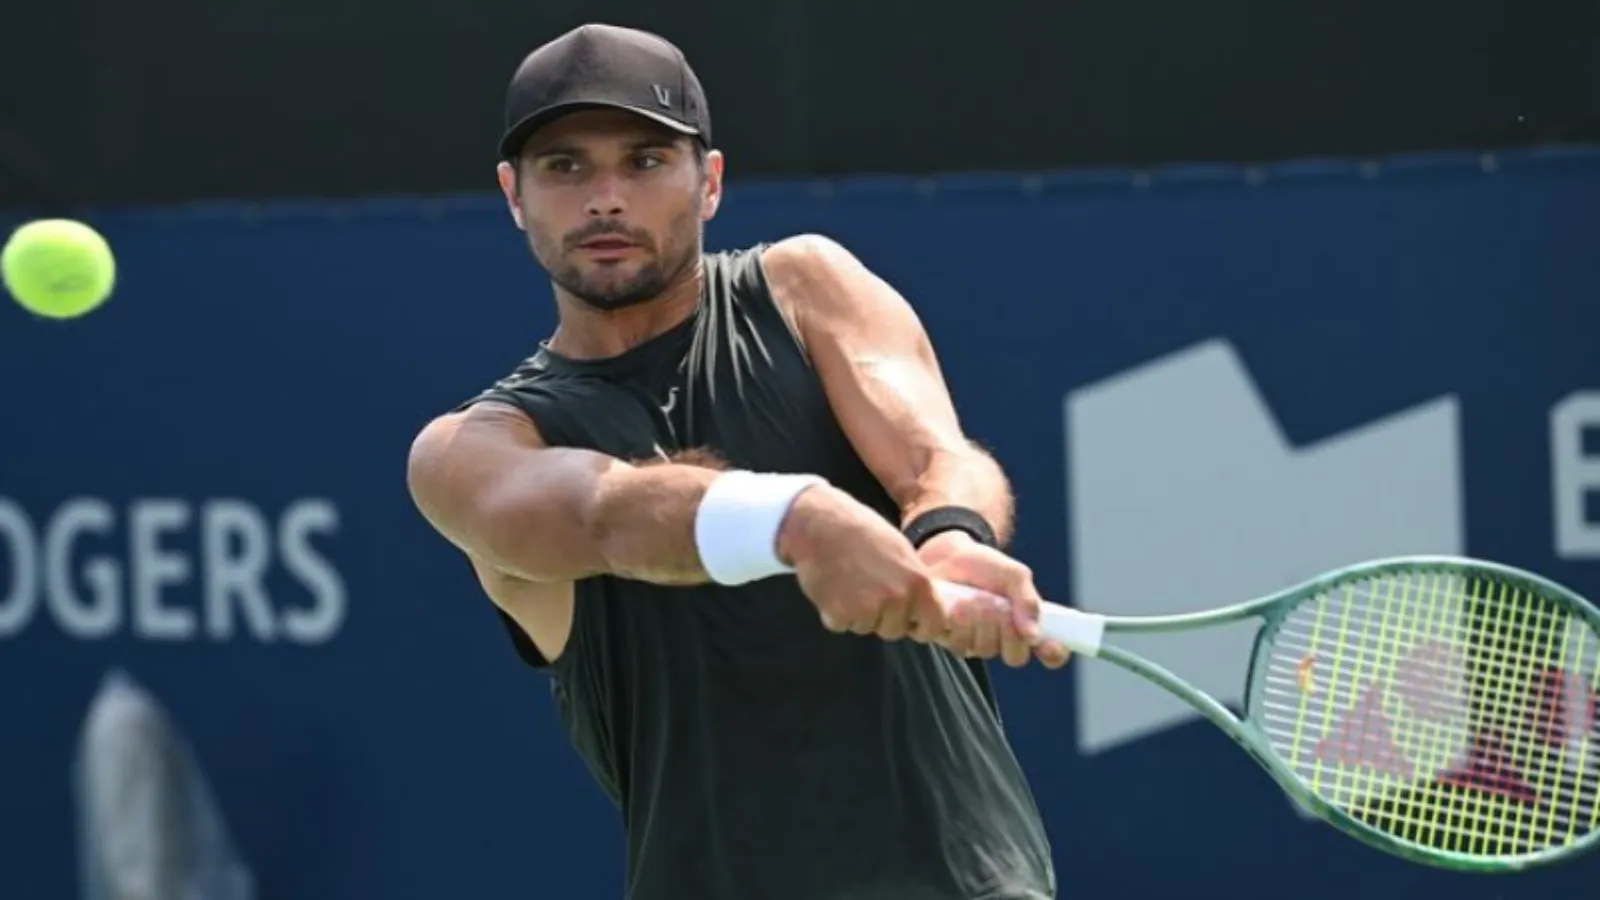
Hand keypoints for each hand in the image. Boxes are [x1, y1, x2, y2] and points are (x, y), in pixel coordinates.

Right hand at [777, 485, 953, 638]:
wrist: (820, 523)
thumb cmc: (861, 532)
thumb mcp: (903, 552)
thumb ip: (915, 584)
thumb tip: (924, 610)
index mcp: (918, 582)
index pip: (933, 624)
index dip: (921, 626)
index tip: (910, 623)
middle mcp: (897, 598)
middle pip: (895, 630)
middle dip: (882, 618)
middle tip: (866, 589)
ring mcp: (868, 609)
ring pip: (867, 628)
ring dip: (857, 615)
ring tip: (848, 583)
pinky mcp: (839, 615)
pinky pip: (841, 626)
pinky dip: (834, 613)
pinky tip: (832, 588)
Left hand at [916, 531, 1070, 668]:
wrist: (948, 555)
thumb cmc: (986, 567)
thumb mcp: (1014, 575)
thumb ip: (1027, 601)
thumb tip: (1034, 635)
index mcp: (1026, 626)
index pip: (1050, 654)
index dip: (1053, 654)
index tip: (1048, 645)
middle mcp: (1003, 640)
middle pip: (1015, 658)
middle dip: (1008, 631)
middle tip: (998, 606)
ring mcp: (975, 643)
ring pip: (984, 651)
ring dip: (980, 622)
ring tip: (973, 598)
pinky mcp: (948, 640)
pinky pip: (958, 645)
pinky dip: (958, 623)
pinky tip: (955, 605)